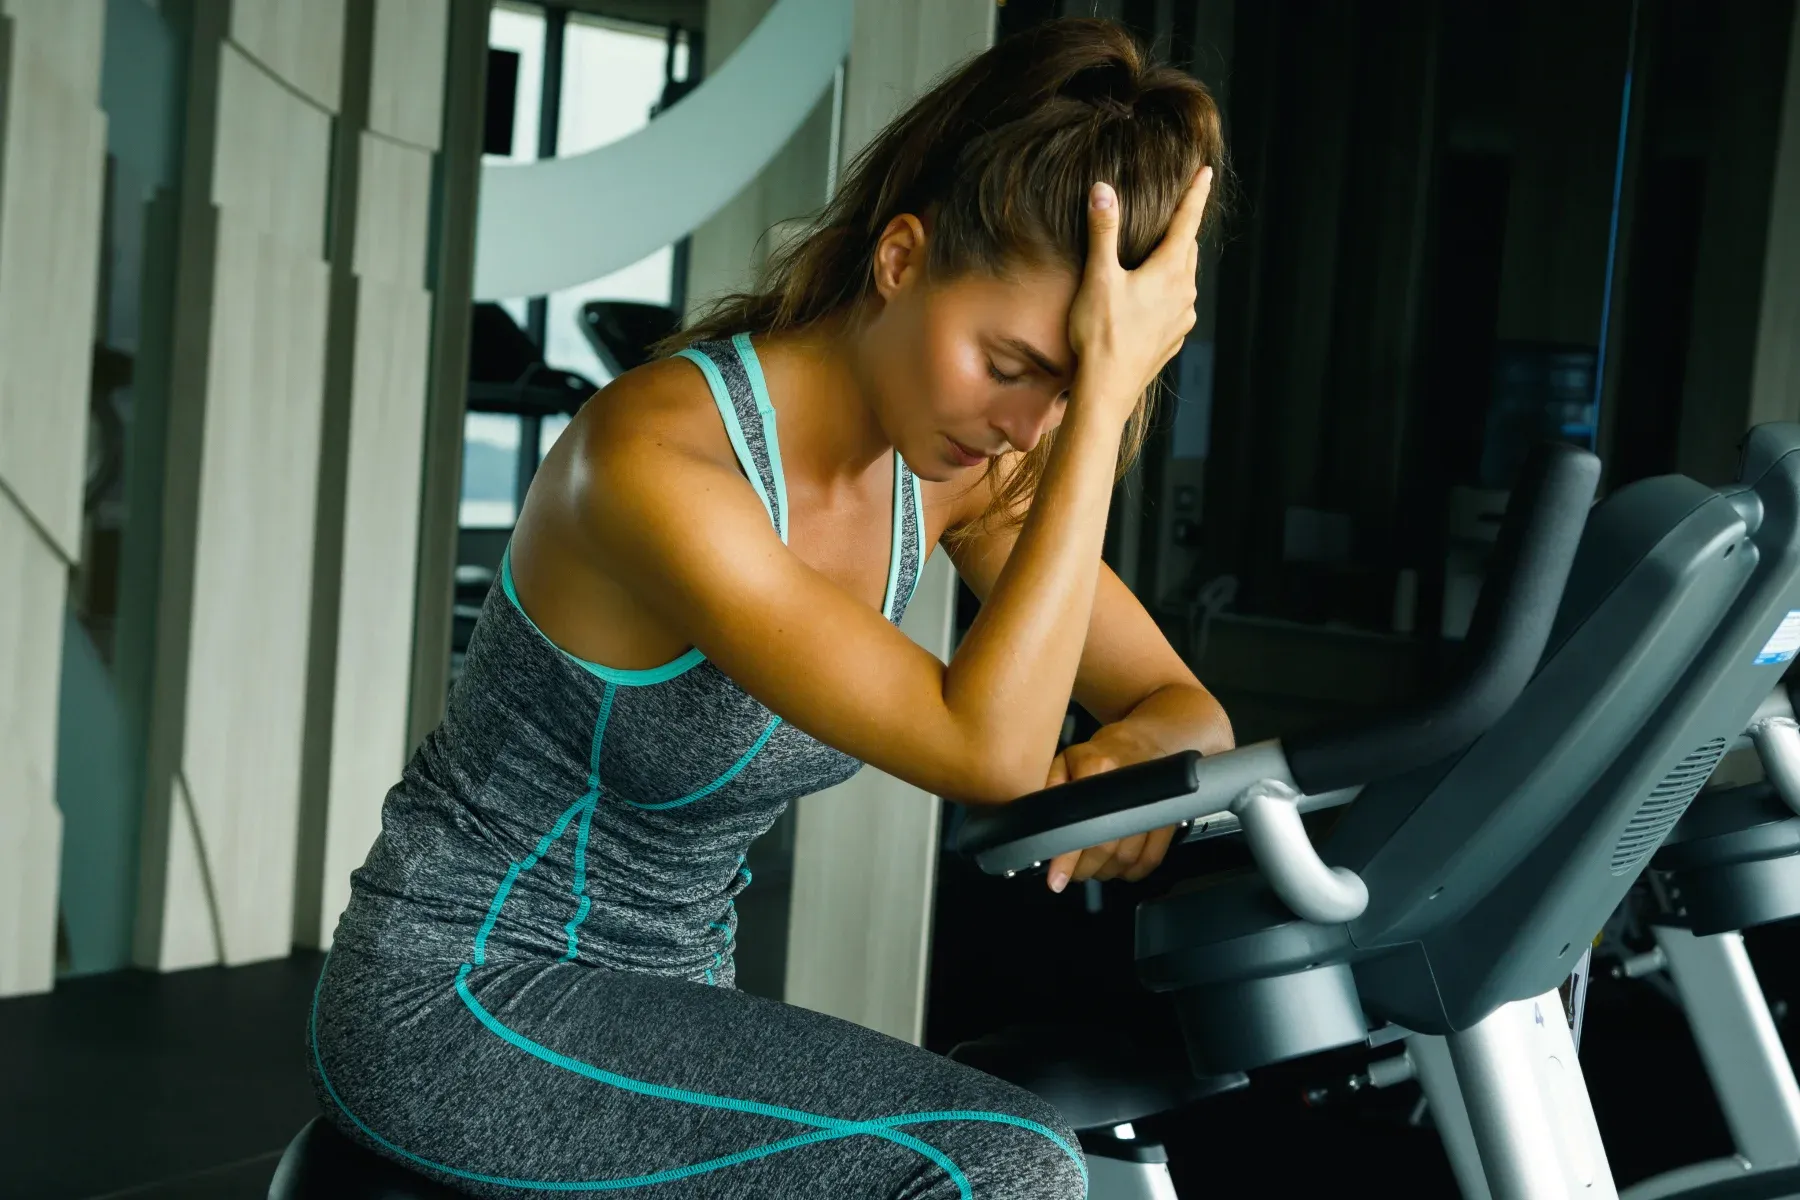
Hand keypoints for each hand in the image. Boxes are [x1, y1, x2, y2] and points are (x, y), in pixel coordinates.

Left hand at [1042, 722, 1181, 892]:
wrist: (1143, 743)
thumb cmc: (1098, 755)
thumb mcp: (1065, 761)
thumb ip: (1049, 789)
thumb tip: (1035, 827)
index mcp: (1097, 766)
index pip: (1080, 822)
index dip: (1067, 857)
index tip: (1056, 880)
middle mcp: (1126, 786)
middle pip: (1104, 848)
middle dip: (1083, 869)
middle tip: (1071, 871)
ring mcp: (1150, 804)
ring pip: (1126, 858)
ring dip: (1105, 872)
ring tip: (1092, 864)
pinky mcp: (1167, 817)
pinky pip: (1150, 860)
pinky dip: (1131, 871)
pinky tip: (1117, 864)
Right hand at [1066, 165, 1213, 423]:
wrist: (1108, 389)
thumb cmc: (1101, 334)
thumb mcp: (1099, 278)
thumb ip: (1103, 232)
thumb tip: (1102, 190)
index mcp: (1168, 271)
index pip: (1187, 222)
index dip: (1195, 194)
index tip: (1206, 173)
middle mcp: (1184, 292)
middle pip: (1187, 249)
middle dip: (1182, 228)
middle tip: (1177, 212)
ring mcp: (1182, 317)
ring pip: (1185, 277)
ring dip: (1175, 261)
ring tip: (1159, 254)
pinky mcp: (1174, 338)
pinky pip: (1178, 304)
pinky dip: (1169, 291)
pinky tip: (1152, 297)